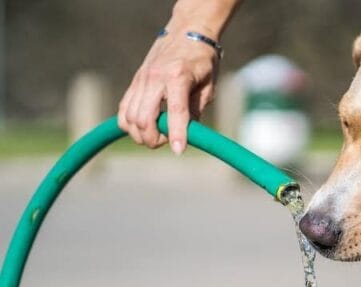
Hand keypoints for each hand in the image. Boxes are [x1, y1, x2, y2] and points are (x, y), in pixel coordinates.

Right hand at [118, 29, 218, 154]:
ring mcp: (141, 79)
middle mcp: (155, 77)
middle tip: (167, 142)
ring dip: (141, 134)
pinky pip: (123, 109)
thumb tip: (187, 134)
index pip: (175, 111)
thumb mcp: (208, 85)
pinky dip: (129, 124)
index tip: (179, 151)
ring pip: (130, 117)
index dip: (177, 134)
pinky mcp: (134, 82)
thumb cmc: (202, 61)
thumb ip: (196, 109)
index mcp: (178, 76)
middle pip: (144, 118)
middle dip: (153, 138)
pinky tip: (142, 128)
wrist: (186, 33)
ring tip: (157, 136)